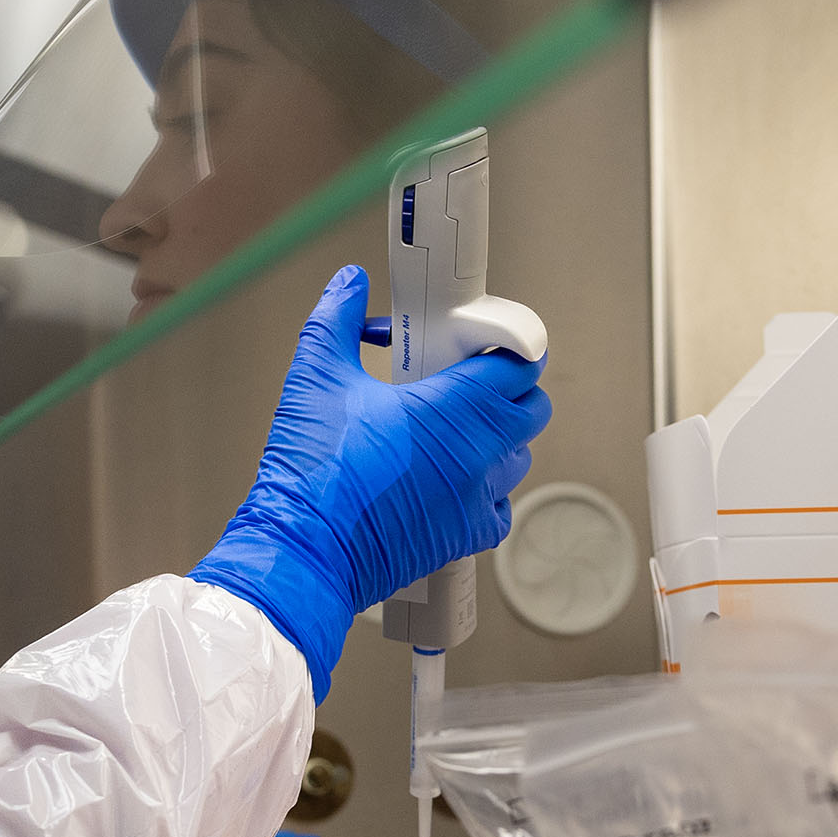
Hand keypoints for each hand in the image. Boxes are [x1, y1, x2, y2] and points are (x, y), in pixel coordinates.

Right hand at [192, 265, 550, 699]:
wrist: (305, 550)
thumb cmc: (313, 475)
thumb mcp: (316, 378)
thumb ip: (337, 321)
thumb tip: (348, 287)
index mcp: (453, 408)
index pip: (519, 363)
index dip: (508, 346)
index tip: (483, 342)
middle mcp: (478, 452)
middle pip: (532, 407)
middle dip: (508, 389)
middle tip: (467, 381)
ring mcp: (478, 497)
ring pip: (518, 455)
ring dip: (496, 437)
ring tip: (450, 429)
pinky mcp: (468, 535)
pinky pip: (500, 504)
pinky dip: (485, 488)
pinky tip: (447, 478)